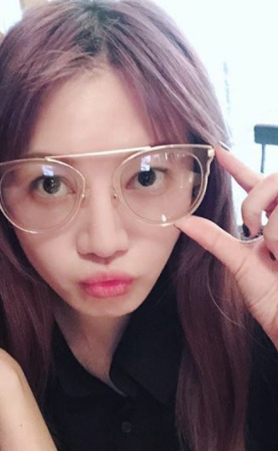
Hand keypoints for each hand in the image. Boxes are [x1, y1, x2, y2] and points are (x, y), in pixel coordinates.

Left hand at [175, 147, 277, 343]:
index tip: (217, 150)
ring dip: (276, 230)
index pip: (256, 185)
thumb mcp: (240, 264)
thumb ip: (214, 238)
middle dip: (256, 200)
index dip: (237, 166)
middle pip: (274, 178)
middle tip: (253, 229)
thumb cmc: (275, 300)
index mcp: (272, 222)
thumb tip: (182, 220)